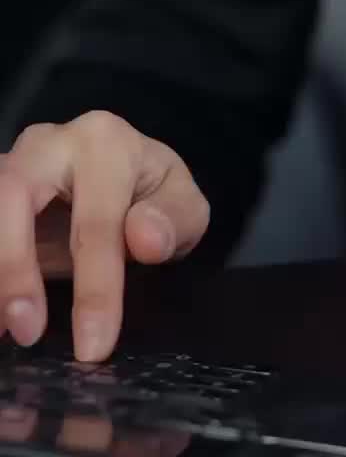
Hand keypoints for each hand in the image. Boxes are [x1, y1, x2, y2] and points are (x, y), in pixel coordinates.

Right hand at [0, 112, 209, 362]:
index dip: (95, 287)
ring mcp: (11, 163)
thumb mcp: (183, 205)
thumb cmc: (150, 195)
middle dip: (15, 265)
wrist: (121, 175)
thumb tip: (144, 239)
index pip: (95, 220)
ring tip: (1, 330)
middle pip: (14, 194)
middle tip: (29, 332)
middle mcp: (48, 144)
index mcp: (103, 144)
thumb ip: (173, 219)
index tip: (93, 346)